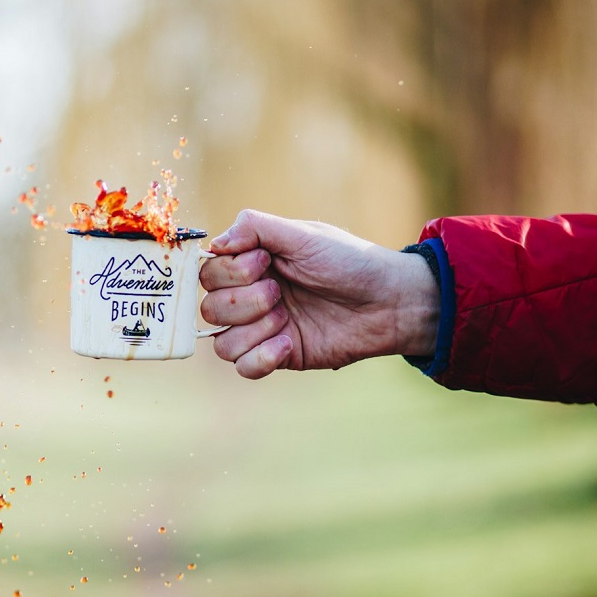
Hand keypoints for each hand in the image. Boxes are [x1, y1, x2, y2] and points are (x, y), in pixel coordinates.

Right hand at [200, 210, 439, 378]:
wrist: (389, 302)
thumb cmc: (351, 262)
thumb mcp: (304, 235)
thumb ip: (256, 228)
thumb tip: (214, 243)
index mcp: (253, 262)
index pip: (208, 273)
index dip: (229, 272)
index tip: (264, 262)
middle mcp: (252, 295)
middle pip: (209, 309)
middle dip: (242, 302)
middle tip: (279, 292)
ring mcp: (263, 328)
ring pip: (221, 343)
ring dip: (252, 329)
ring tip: (286, 319)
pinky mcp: (279, 356)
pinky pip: (244, 367)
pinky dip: (260, 358)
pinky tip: (287, 344)